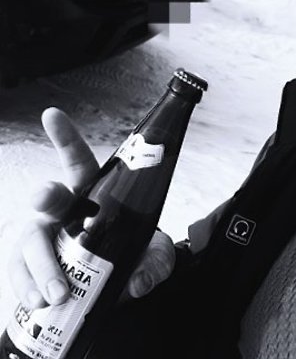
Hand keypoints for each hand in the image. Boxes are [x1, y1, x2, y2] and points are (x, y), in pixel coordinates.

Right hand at [8, 107, 175, 308]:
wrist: (118, 290)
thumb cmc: (133, 258)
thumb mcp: (155, 257)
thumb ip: (155, 264)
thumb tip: (139, 281)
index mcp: (93, 195)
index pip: (78, 161)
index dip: (65, 138)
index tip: (51, 115)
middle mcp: (65, 212)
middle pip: (49, 197)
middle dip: (45, 194)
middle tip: (43, 198)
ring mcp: (46, 240)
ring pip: (30, 240)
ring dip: (39, 264)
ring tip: (57, 292)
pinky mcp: (32, 269)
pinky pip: (19, 273)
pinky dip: (27, 288)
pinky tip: (41, 302)